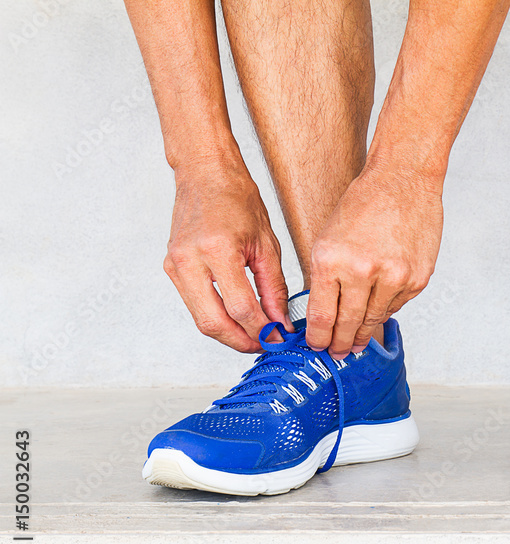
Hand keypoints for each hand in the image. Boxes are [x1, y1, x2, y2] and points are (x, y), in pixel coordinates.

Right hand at [163, 163, 289, 352]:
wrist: (205, 174)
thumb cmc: (237, 199)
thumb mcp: (267, 244)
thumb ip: (274, 287)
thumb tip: (280, 321)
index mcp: (217, 250)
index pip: (241, 307)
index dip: (262, 329)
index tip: (279, 337)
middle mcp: (190, 260)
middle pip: (213, 322)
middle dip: (241, 341)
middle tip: (265, 345)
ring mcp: (176, 265)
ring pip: (201, 319)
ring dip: (228, 334)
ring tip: (254, 335)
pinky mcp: (171, 268)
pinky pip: (194, 304)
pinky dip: (216, 317)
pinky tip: (236, 318)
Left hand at [306, 168, 442, 357]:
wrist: (403, 180)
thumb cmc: (365, 203)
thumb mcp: (329, 239)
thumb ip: (326, 278)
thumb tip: (325, 314)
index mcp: (332, 260)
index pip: (322, 316)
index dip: (318, 338)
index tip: (317, 346)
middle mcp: (362, 271)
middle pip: (348, 325)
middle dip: (339, 344)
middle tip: (336, 353)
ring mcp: (394, 277)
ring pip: (374, 320)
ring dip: (363, 333)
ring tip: (356, 341)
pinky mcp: (417, 279)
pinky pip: (396, 305)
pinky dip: (385, 309)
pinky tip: (378, 310)